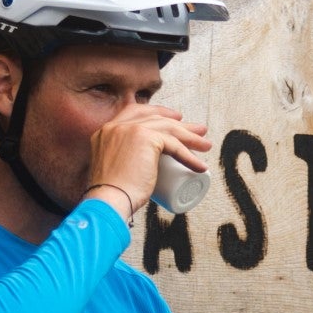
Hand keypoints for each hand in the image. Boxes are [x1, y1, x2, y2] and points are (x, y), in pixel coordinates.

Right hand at [84, 103, 209, 215]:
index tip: (174, 118)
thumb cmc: (110, 197)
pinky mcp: (145, 138)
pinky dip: (189, 156)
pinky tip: (200, 166)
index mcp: (106, 131)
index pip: (134, 111)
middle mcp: (116, 126)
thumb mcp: (111, 171)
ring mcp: (130, 129)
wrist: (107, 201)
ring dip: (190, 138)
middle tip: (197, 130)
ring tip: (205, 146)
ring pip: (167, 129)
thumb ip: (119, 164)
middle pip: (154, 117)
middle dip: (179, 123)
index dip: (156, 112)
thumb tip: (136, 172)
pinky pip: (174, 145)